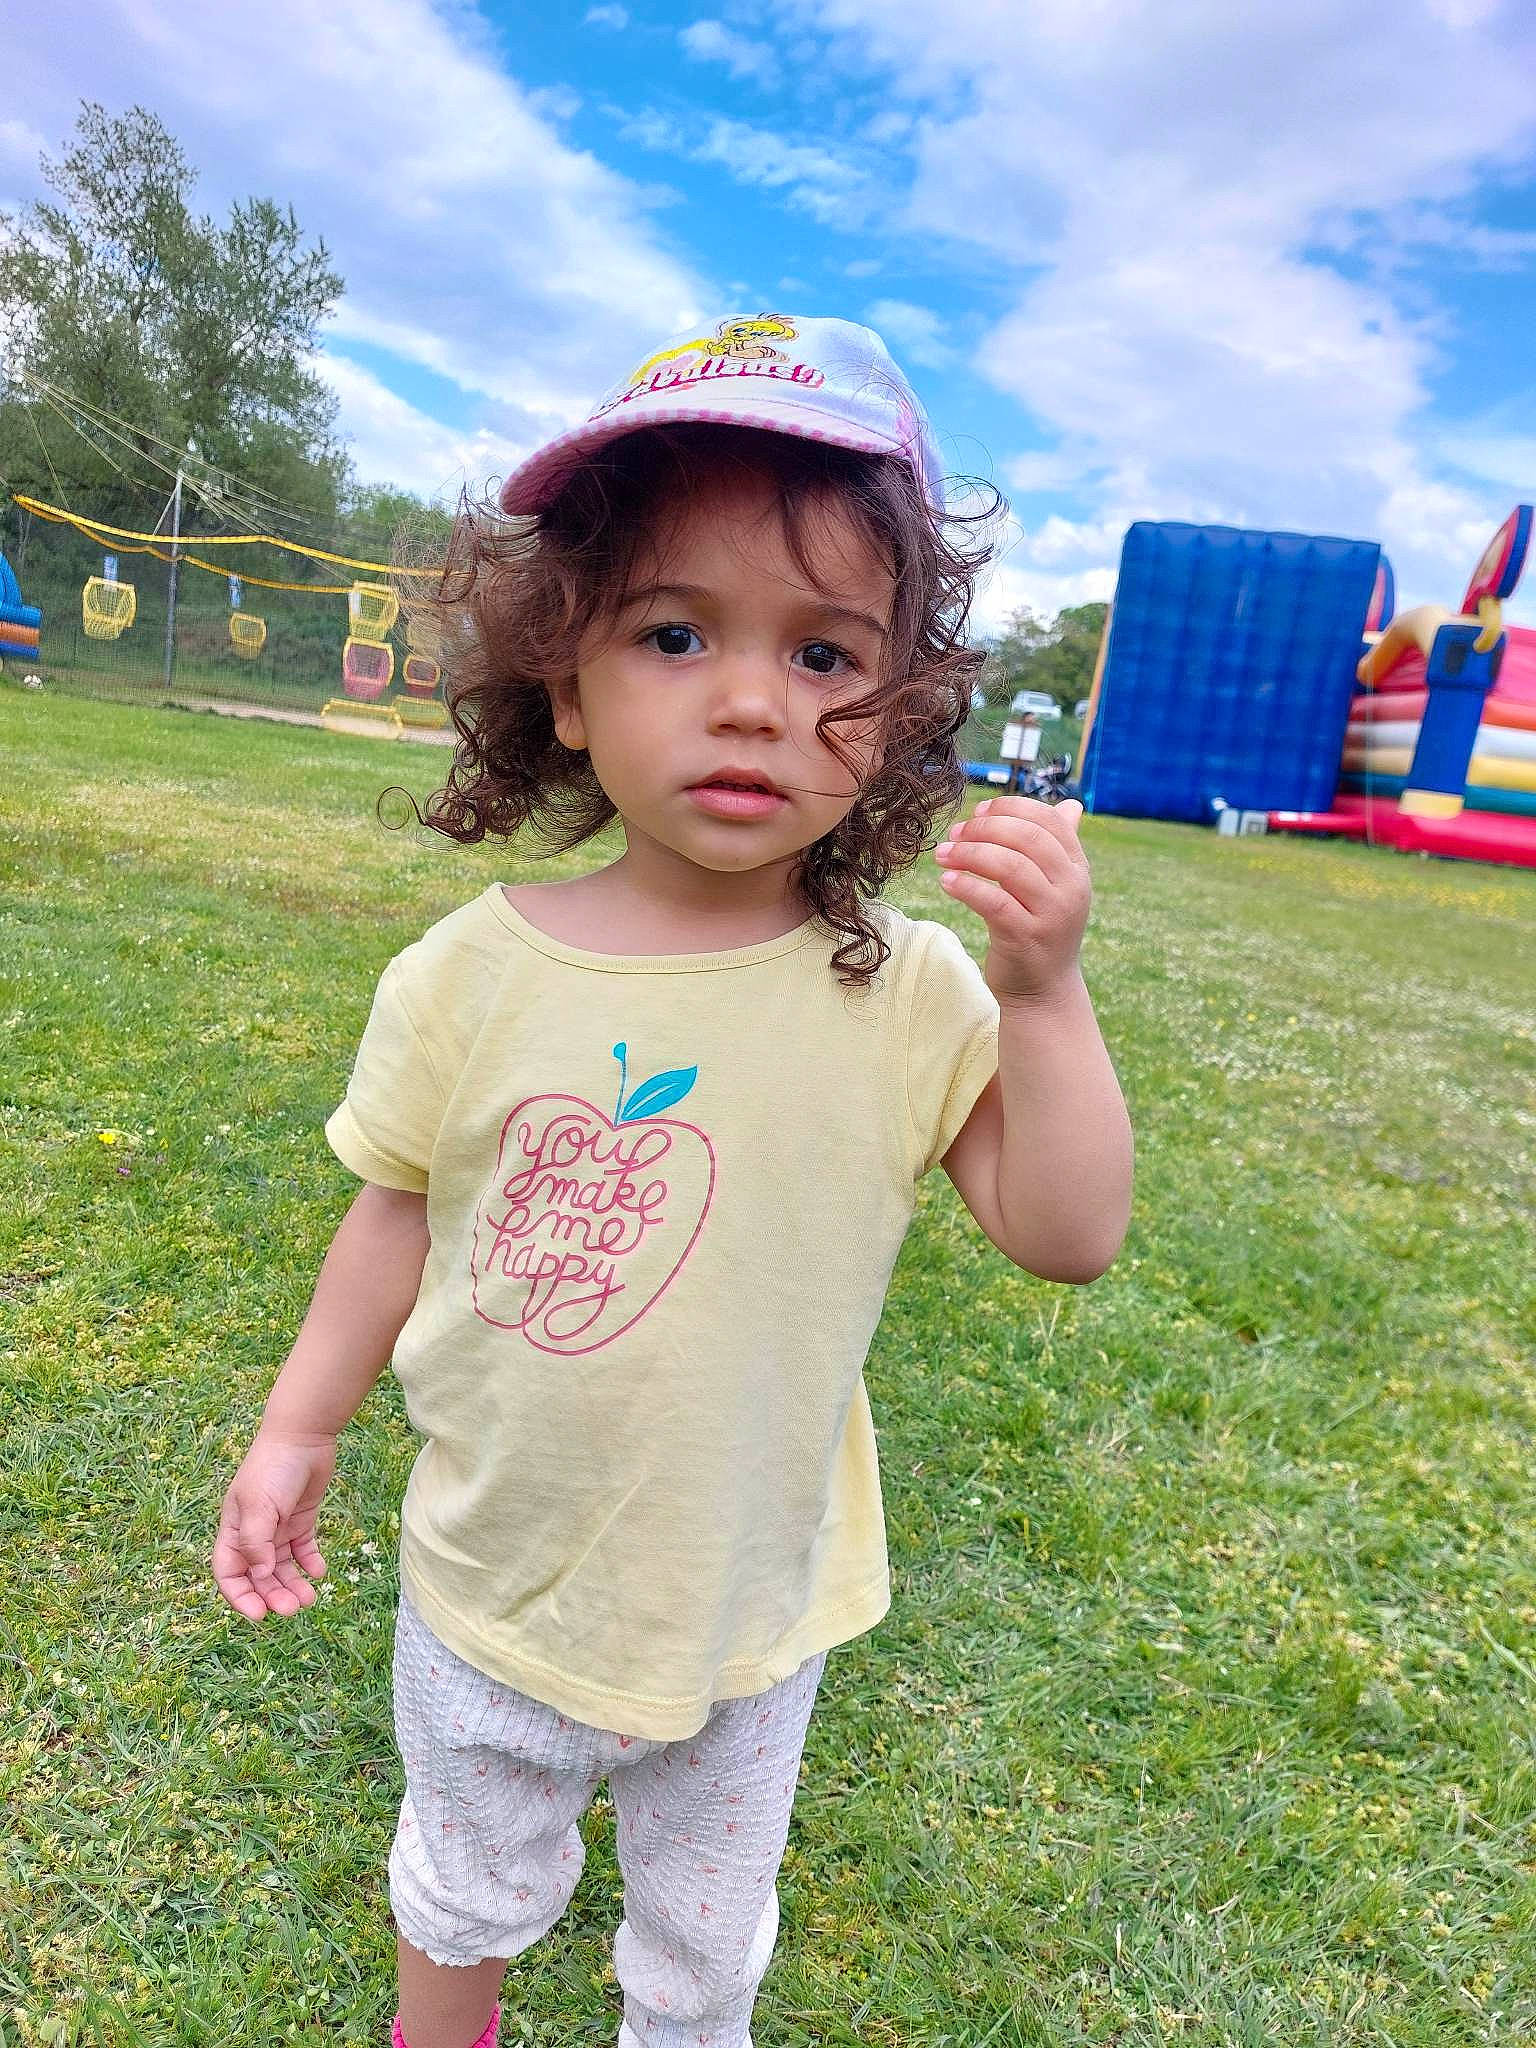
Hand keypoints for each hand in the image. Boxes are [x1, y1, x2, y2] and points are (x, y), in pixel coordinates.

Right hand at [213, 1430, 336, 1620]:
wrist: (303, 1435)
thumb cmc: (273, 1467)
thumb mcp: (259, 1505)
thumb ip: (256, 1542)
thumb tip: (260, 1575)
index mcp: (233, 1530)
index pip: (229, 1573)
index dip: (240, 1597)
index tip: (260, 1615)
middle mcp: (254, 1533)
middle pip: (259, 1576)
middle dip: (273, 1595)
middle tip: (293, 1608)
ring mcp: (278, 1527)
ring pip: (282, 1567)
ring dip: (292, 1585)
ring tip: (309, 1599)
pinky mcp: (301, 1520)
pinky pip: (304, 1550)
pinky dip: (310, 1563)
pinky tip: (319, 1572)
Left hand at [933, 795, 1092, 1004]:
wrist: (1042, 990)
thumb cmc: (1041, 930)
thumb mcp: (1057, 887)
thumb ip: (1058, 847)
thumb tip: (1070, 806)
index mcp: (1077, 869)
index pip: (1049, 821)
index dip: (1010, 808)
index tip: (977, 812)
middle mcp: (1071, 889)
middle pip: (1028, 838)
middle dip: (985, 829)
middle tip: (954, 834)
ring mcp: (1051, 915)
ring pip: (1010, 866)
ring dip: (970, 854)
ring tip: (942, 855)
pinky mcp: (1026, 938)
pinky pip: (994, 902)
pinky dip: (967, 887)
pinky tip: (947, 881)